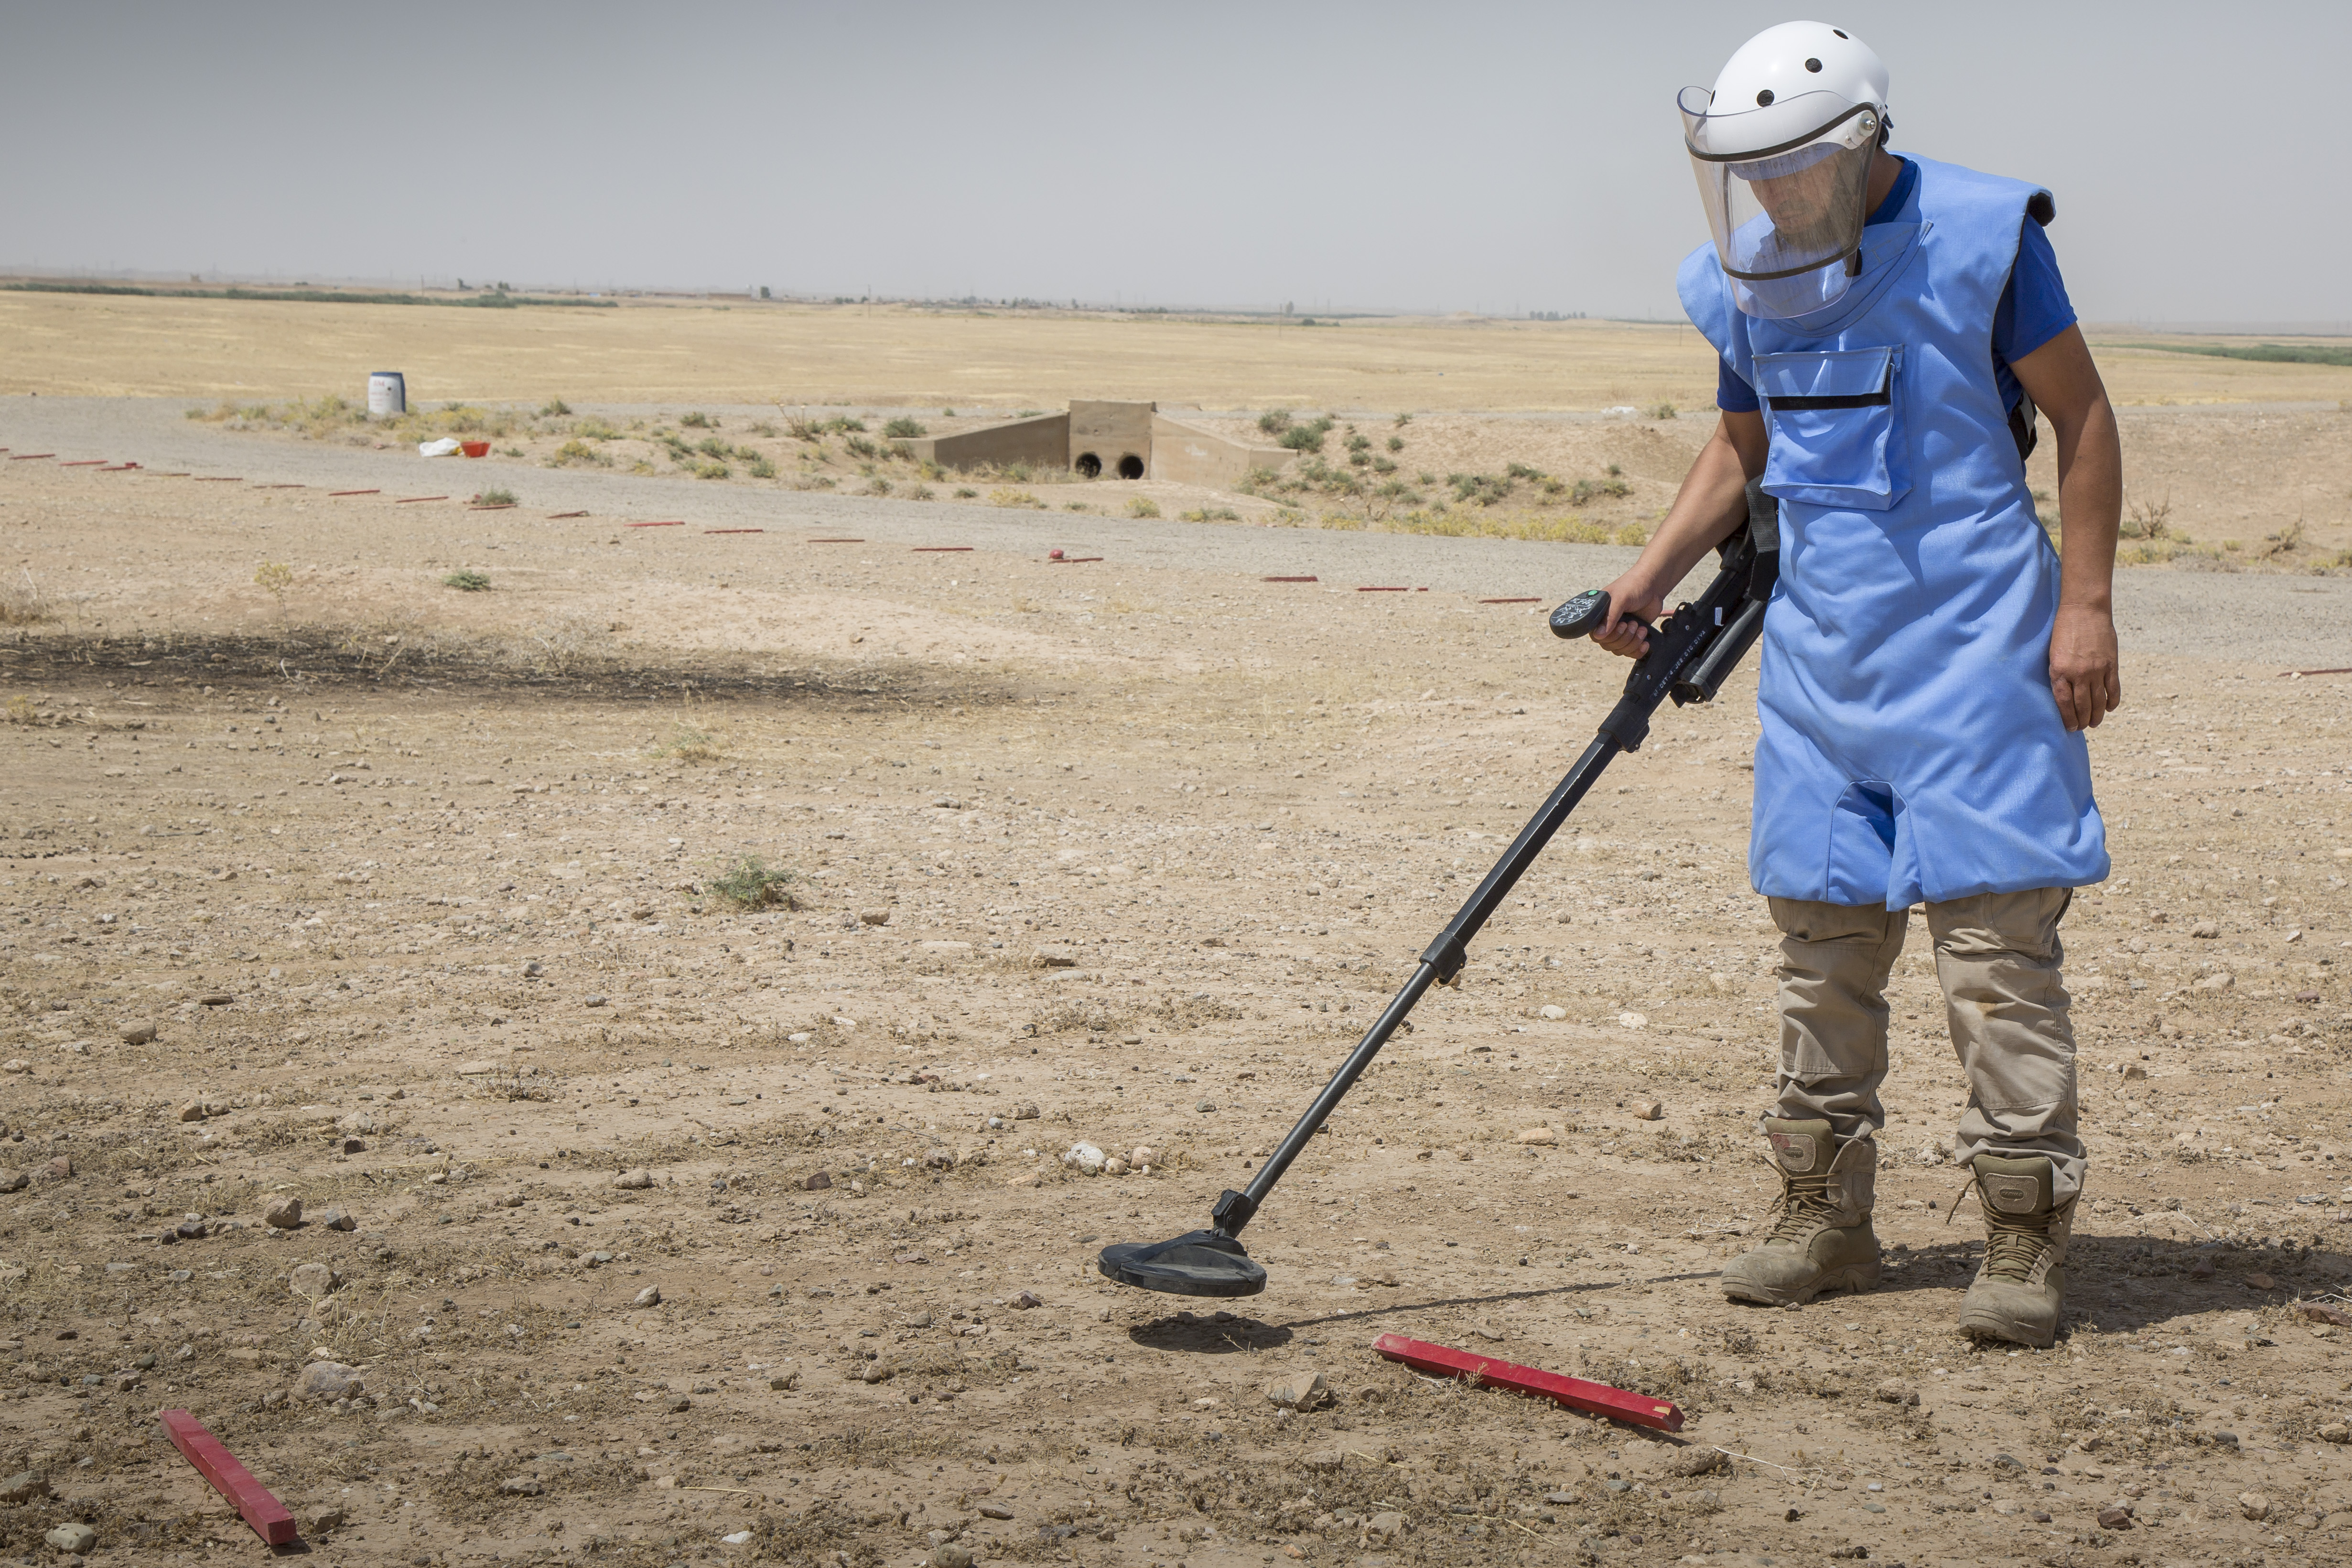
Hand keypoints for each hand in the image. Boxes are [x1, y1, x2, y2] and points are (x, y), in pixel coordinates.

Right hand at [1590, 571, 1665, 658]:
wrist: (1653, 586)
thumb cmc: (1633, 586)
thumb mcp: (1620, 598)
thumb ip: (1610, 616)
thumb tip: (1599, 635)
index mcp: (1599, 616)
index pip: (1597, 637)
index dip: (1610, 635)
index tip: (1622, 625)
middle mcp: (1608, 625)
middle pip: (1609, 646)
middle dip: (1624, 637)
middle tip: (1633, 623)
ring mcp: (1620, 632)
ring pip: (1620, 650)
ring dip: (1633, 642)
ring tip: (1641, 628)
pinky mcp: (1633, 637)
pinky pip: (1631, 652)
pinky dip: (1638, 650)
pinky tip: (1645, 642)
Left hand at [2049, 603, 2120, 730]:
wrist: (2084, 609)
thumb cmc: (2063, 630)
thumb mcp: (2053, 653)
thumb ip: (2059, 673)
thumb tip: (2063, 694)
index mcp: (2060, 671)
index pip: (2064, 703)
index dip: (2067, 718)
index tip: (2069, 727)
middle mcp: (2078, 673)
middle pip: (2082, 705)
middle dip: (2082, 720)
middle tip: (2082, 728)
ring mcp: (2096, 669)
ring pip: (2098, 701)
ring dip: (2097, 715)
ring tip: (2094, 723)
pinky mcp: (2111, 664)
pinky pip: (2113, 688)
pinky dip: (2112, 701)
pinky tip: (2110, 708)